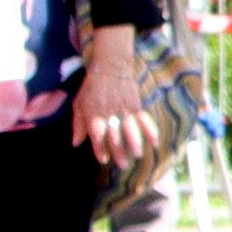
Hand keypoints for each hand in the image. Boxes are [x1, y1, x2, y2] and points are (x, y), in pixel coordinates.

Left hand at [76, 36, 161, 171]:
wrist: (110, 66)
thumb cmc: (91, 88)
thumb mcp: (79, 104)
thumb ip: (78, 124)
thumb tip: (76, 143)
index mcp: (93, 114)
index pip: (97, 135)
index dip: (100, 148)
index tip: (104, 159)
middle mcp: (108, 113)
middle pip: (114, 135)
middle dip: (119, 151)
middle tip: (123, 165)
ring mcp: (123, 108)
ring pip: (130, 127)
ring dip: (135, 142)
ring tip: (138, 154)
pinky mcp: (135, 104)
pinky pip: (143, 119)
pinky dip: (150, 130)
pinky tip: (155, 142)